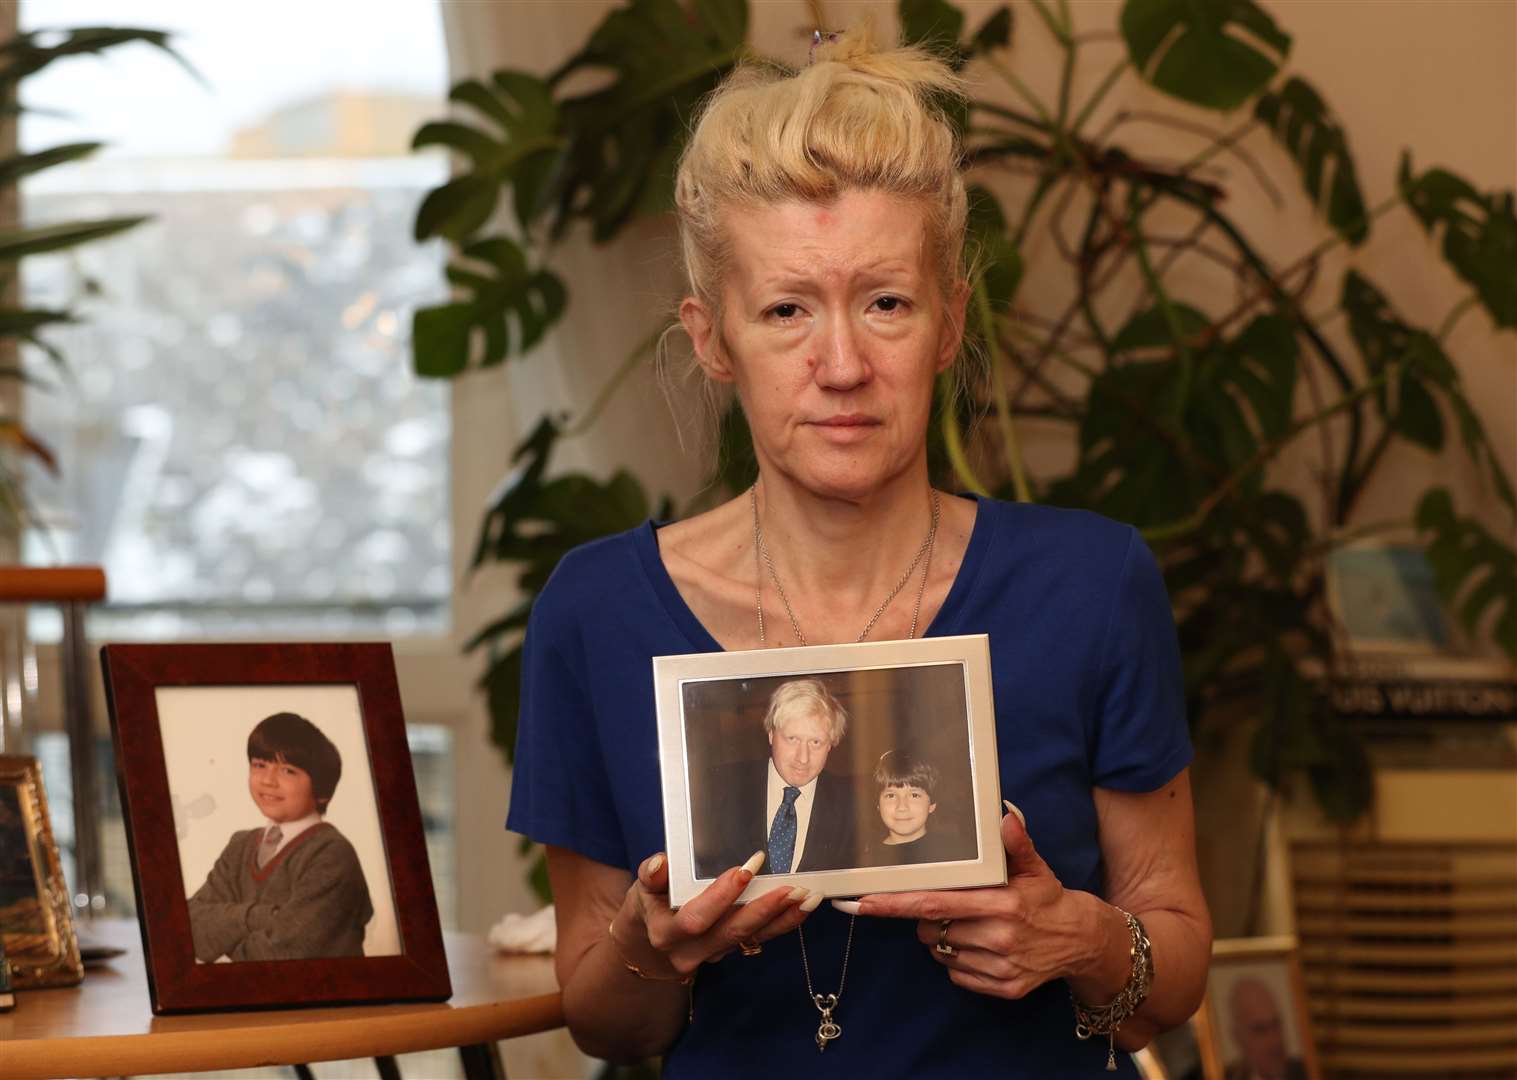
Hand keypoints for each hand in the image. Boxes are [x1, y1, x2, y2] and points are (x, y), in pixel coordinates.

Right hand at [614, 850, 822, 978]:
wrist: (650, 941)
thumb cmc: (649, 905)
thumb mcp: (642, 888)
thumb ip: (651, 876)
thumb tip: (659, 863)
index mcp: (666, 934)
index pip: (696, 918)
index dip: (721, 896)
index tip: (746, 869)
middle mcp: (691, 952)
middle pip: (732, 932)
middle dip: (764, 909)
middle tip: (792, 888)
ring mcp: (715, 954)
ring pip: (752, 938)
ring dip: (783, 918)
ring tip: (808, 897)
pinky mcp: (731, 951)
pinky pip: (760, 938)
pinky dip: (784, 923)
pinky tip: (804, 907)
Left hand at [847, 804, 1111, 999]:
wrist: (1081, 941)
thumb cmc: (1047, 897)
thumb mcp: (1035, 867)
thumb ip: (1016, 843)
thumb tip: (1003, 816)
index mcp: (1002, 904)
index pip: (935, 904)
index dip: (896, 904)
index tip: (864, 902)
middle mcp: (1000, 937)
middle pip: (931, 929)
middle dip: (926, 918)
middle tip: (947, 907)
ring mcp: (1001, 966)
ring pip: (942, 953)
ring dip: (943, 939)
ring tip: (969, 925)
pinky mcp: (1004, 989)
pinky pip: (958, 975)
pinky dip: (959, 962)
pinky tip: (980, 947)